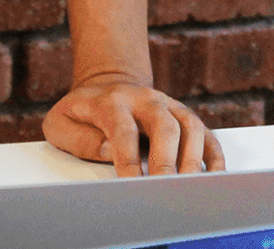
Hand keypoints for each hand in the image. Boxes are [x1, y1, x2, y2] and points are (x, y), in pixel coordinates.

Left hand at [43, 72, 226, 175]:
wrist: (108, 84)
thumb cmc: (82, 112)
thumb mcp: (60, 122)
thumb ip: (78, 139)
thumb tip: (110, 152)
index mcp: (111, 101)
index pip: (122, 129)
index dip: (128, 159)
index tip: (132, 185)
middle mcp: (145, 99)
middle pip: (164, 125)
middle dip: (166, 159)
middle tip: (165, 188)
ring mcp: (169, 106)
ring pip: (191, 126)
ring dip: (192, 158)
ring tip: (189, 187)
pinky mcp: (184, 117)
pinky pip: (207, 134)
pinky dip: (213, 156)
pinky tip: (213, 177)